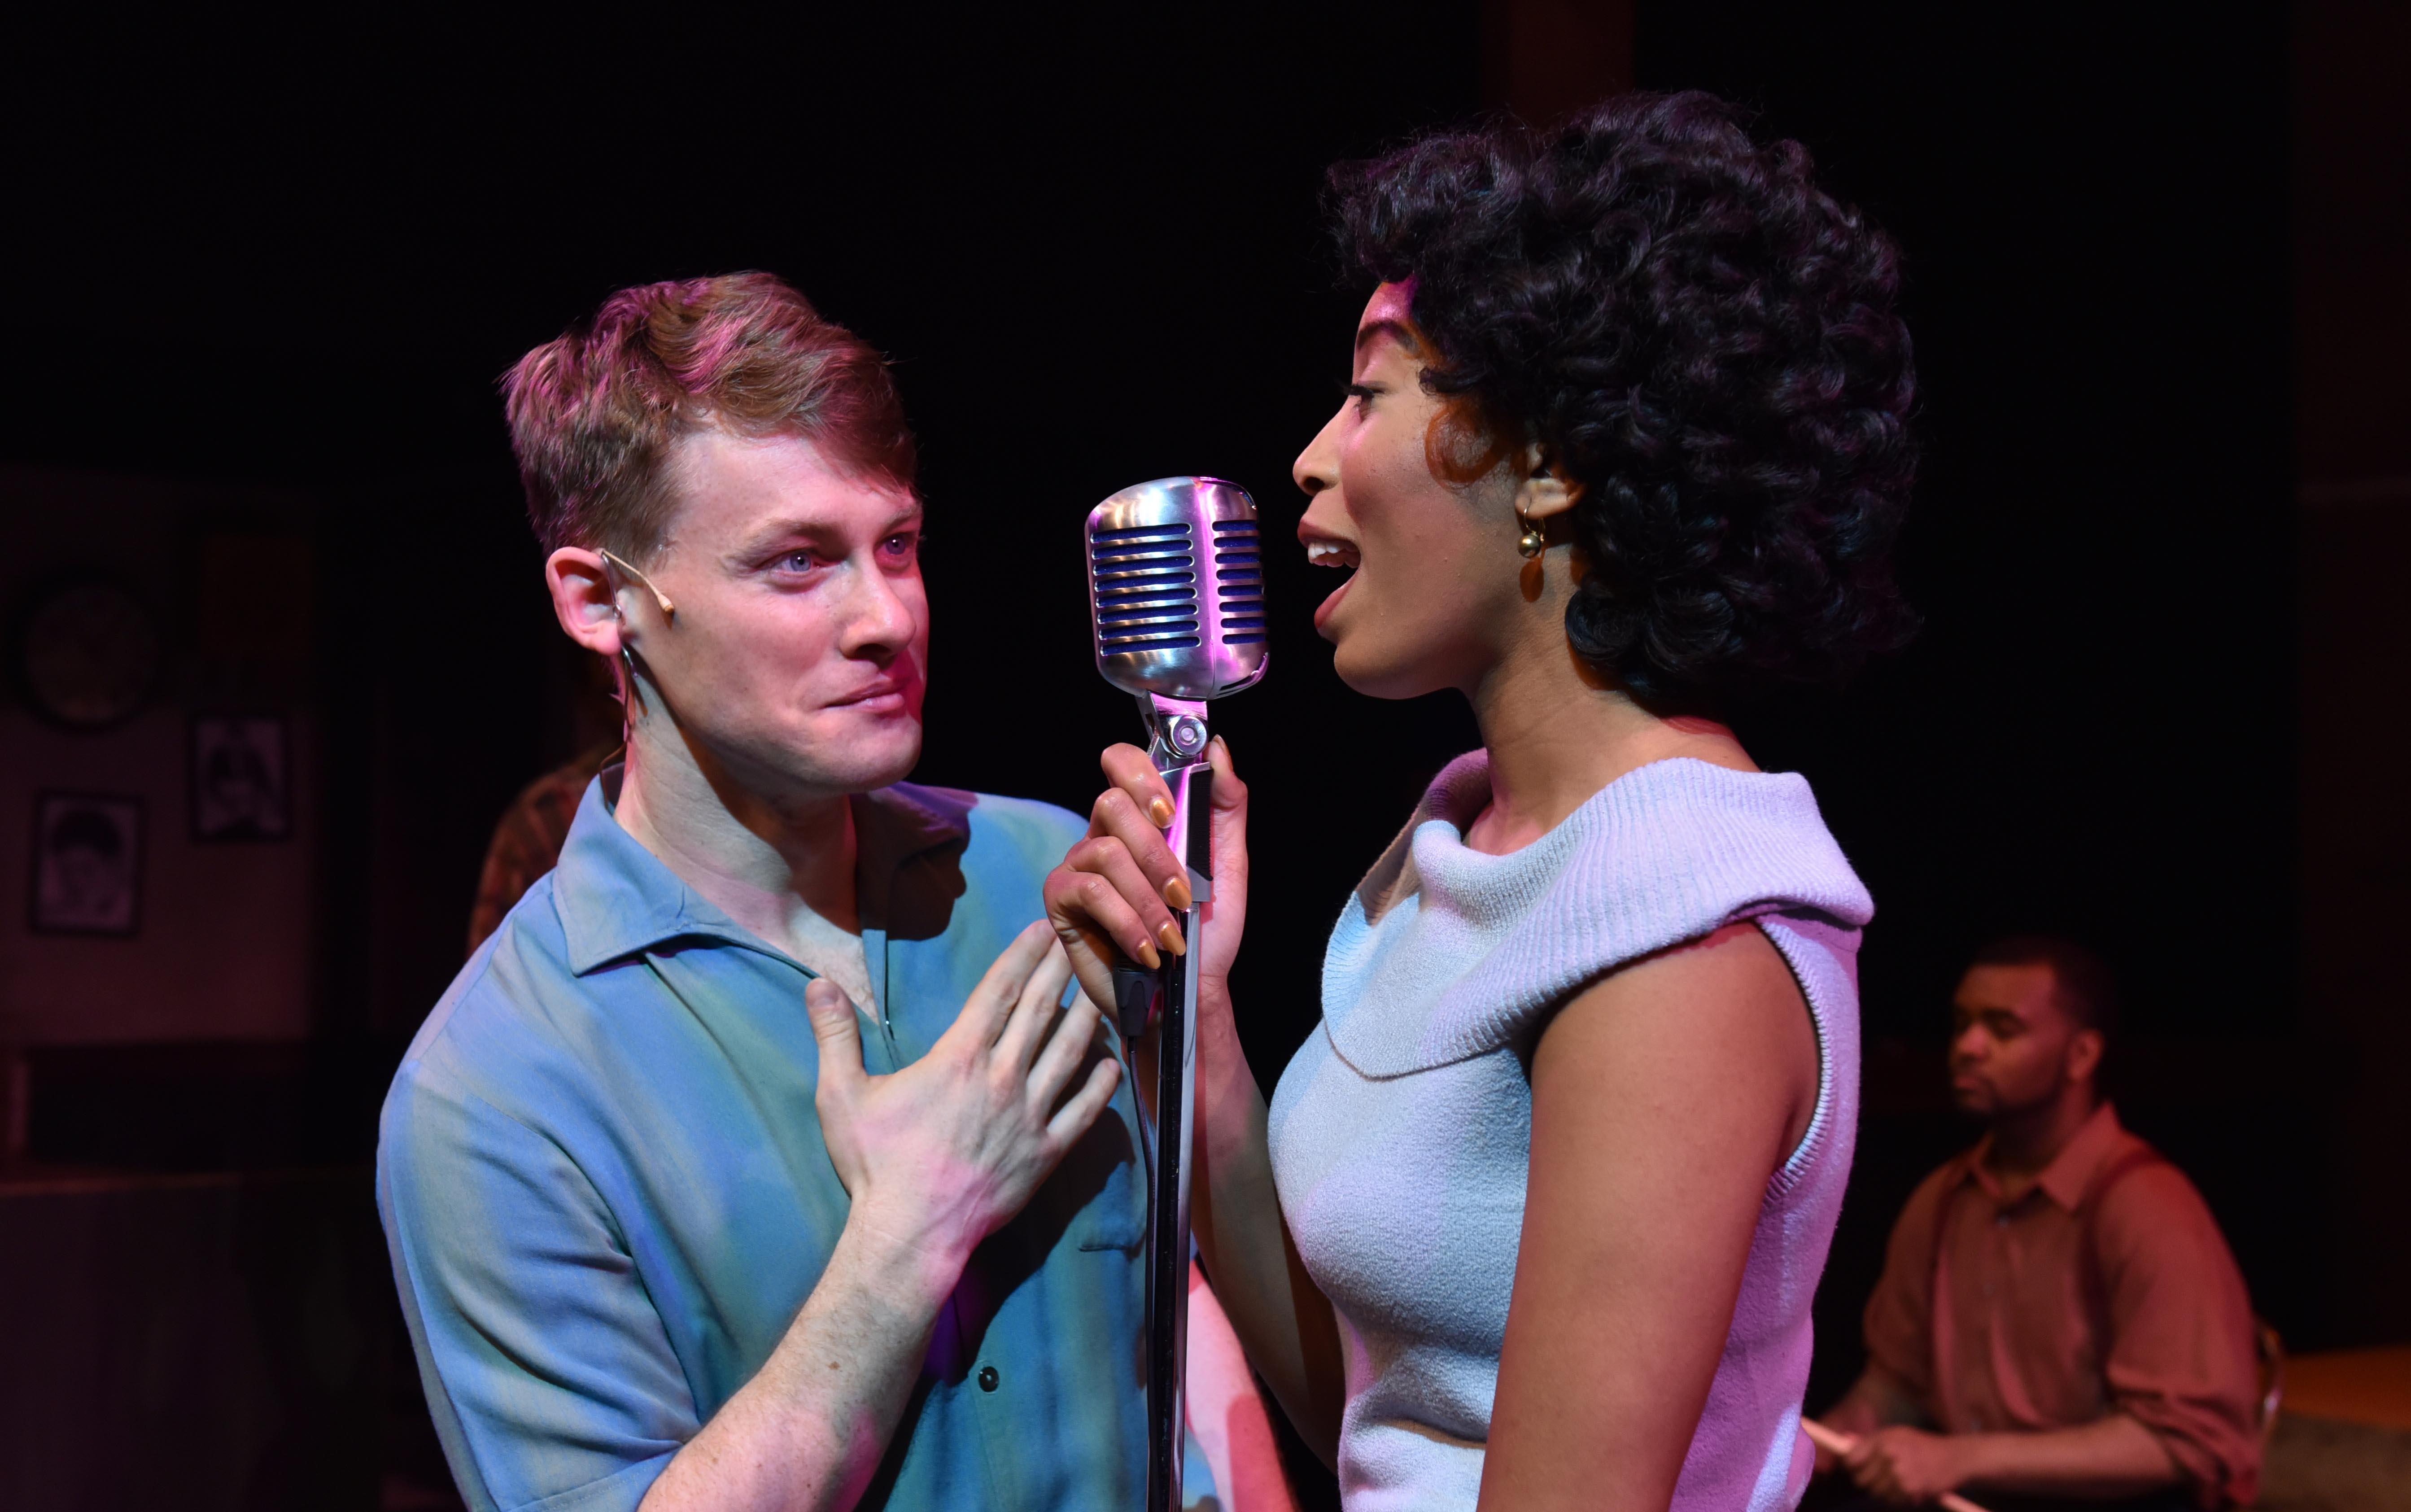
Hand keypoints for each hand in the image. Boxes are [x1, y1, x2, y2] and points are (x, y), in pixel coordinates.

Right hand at [805, 921, 1122, 1287]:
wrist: (910, 1234)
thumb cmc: (875, 1165)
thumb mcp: (841, 1095)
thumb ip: (834, 1035)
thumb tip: (817, 983)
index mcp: (959, 1058)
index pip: (999, 991)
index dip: (1023, 955)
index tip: (1043, 929)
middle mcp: (1003, 1078)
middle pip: (1040, 1012)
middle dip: (1061, 971)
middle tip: (1079, 942)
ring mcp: (1029, 1116)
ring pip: (1068, 1053)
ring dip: (1087, 1017)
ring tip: (1102, 989)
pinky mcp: (1045, 1153)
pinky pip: (1083, 1112)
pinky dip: (1101, 1085)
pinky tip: (1112, 1063)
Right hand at [1044, 736, 1249, 1017]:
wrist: (1188, 991)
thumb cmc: (1206, 929)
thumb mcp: (1228, 864)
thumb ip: (1225, 805)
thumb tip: (1216, 747)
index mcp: (1139, 818)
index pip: (1121, 762)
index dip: (1140, 773)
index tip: (1169, 812)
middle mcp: (1102, 833)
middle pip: (1110, 803)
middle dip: (1155, 852)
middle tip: (1183, 892)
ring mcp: (1077, 865)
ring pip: (1104, 851)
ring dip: (1148, 898)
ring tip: (1171, 935)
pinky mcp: (1060, 901)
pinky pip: (1089, 891)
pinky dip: (1127, 922)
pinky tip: (1147, 950)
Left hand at [1845, 1426, 1971, 1504]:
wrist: (1955, 1458)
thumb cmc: (1922, 1445)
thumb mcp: (1896, 1434)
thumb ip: (1870, 1440)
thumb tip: (1843, 1441)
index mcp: (1883, 1440)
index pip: (1850, 1459)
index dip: (1851, 1466)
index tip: (1856, 1468)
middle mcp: (1889, 1456)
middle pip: (1860, 1480)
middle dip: (1868, 1480)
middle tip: (1881, 1476)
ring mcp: (1899, 1475)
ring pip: (1876, 1493)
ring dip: (1884, 1491)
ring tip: (1899, 1480)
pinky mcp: (1910, 1491)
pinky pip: (1892, 1501)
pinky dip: (1898, 1498)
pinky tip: (1910, 1487)